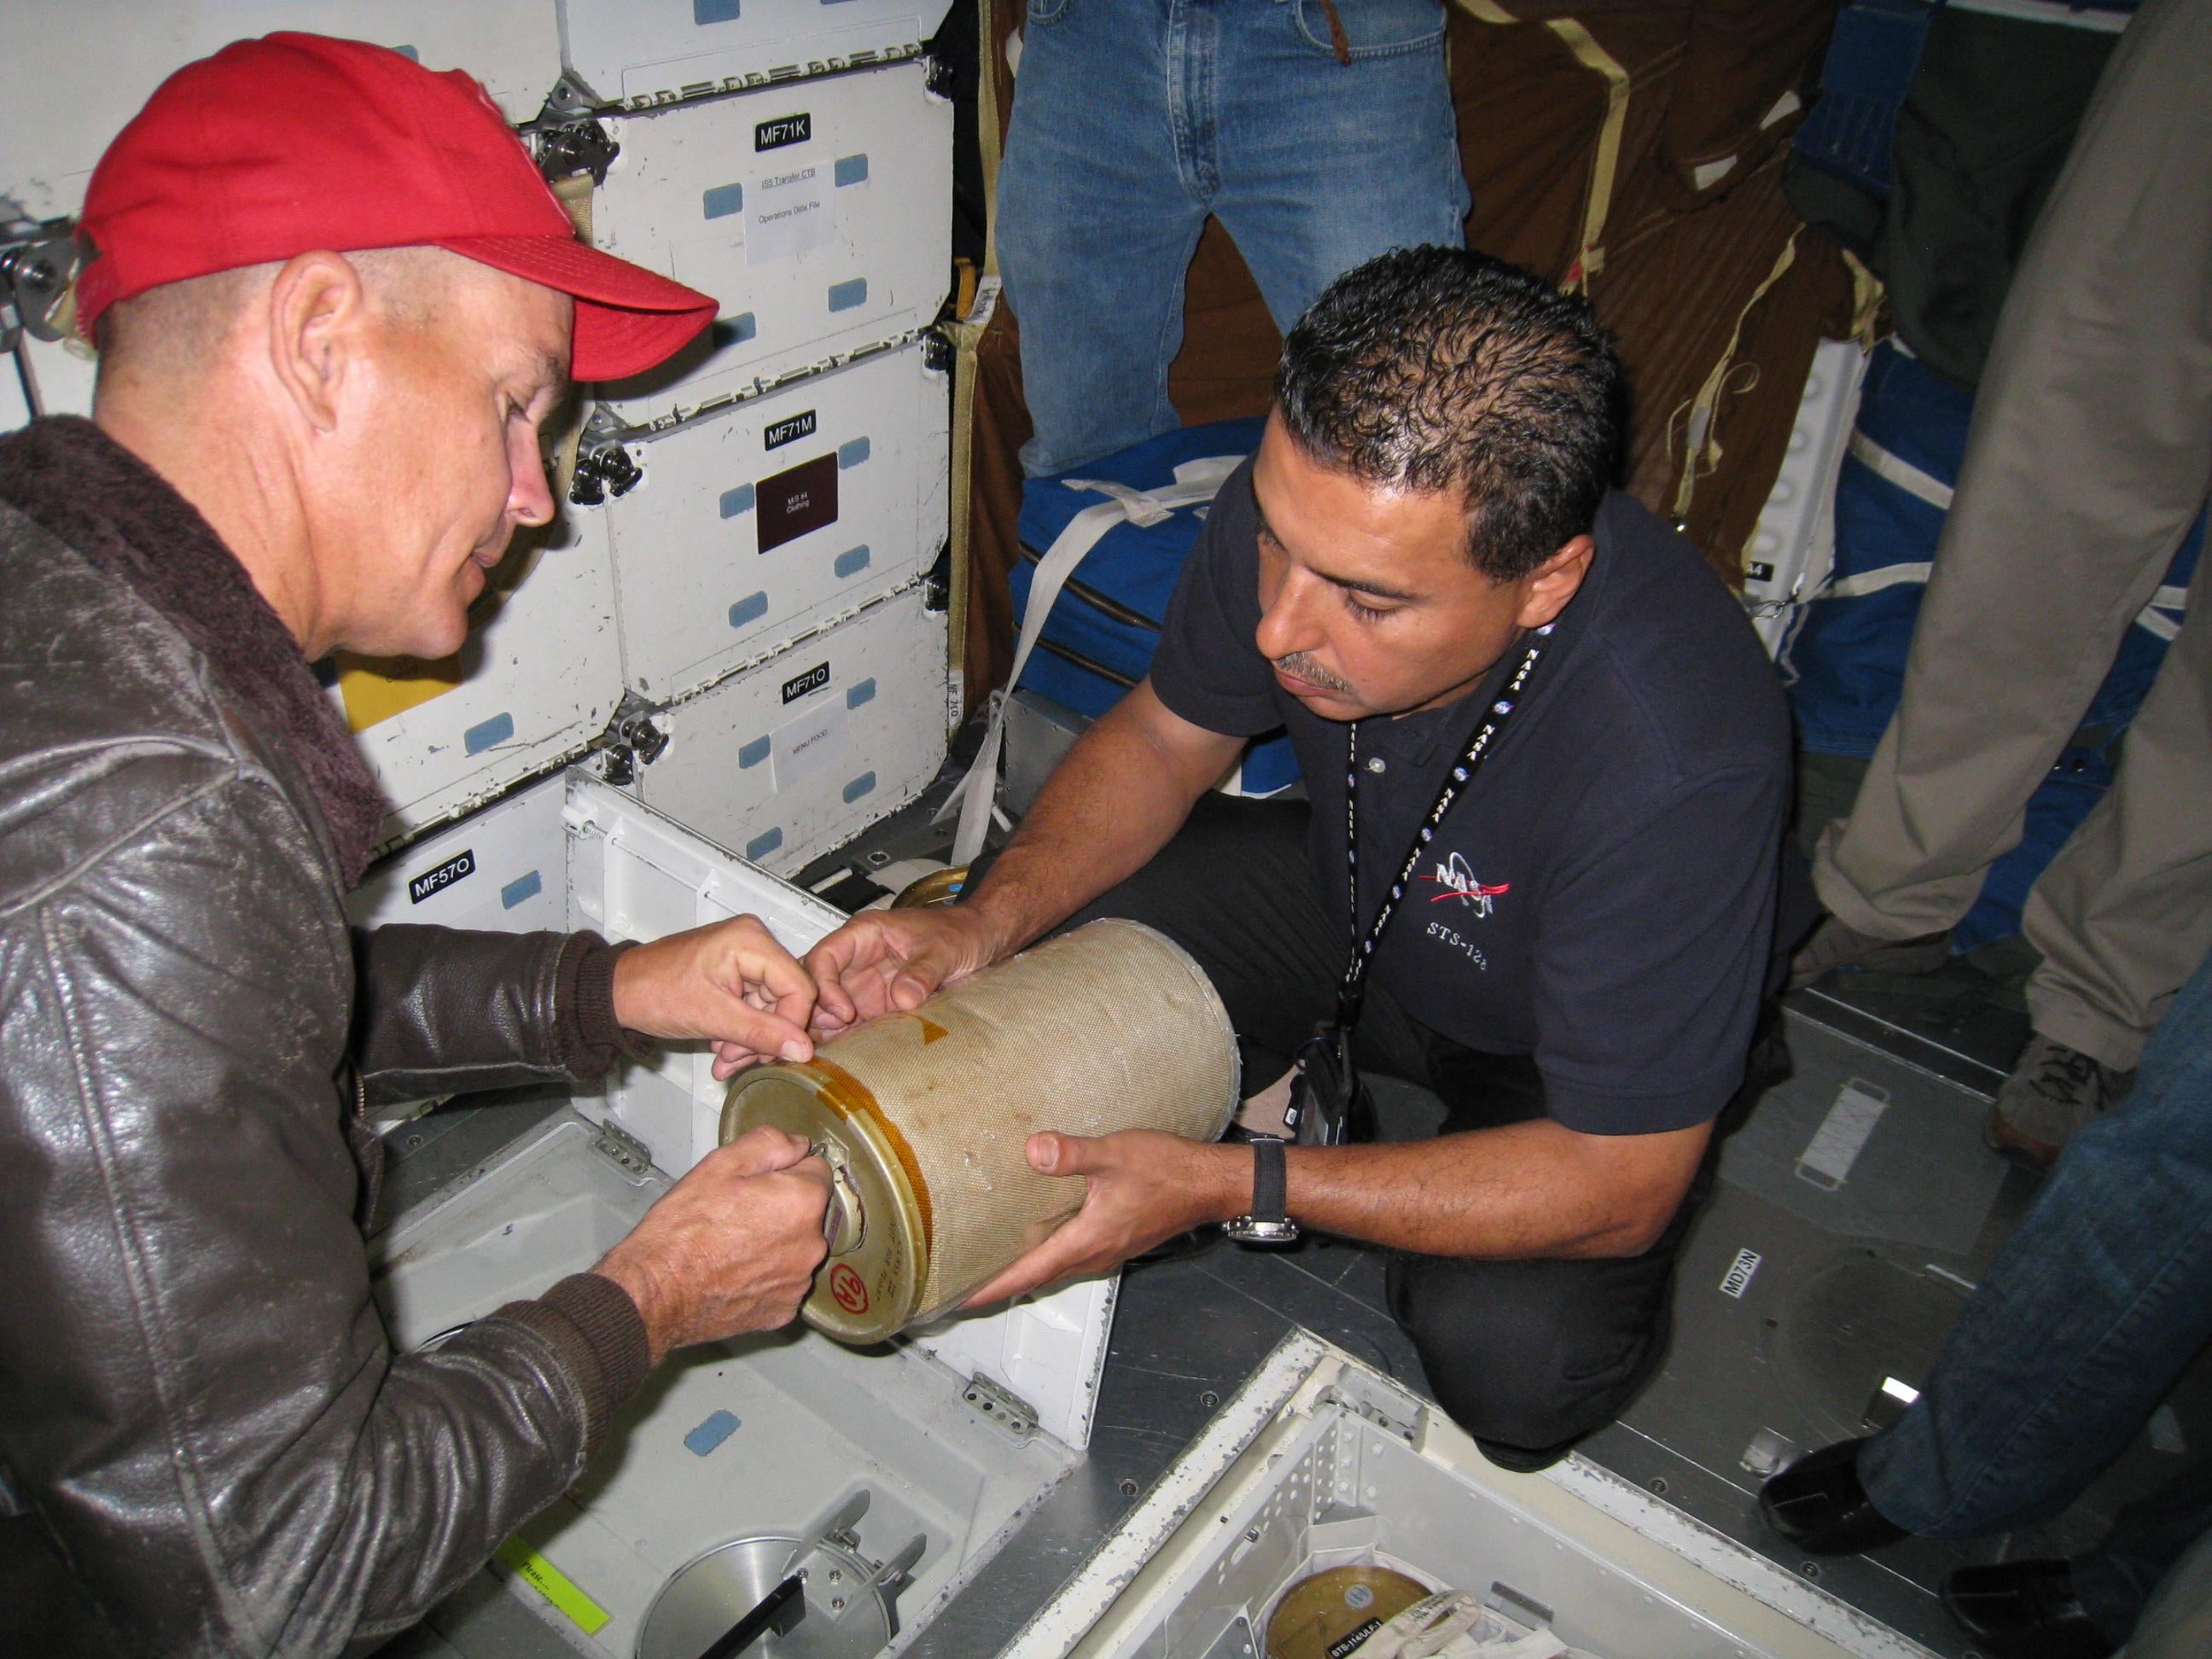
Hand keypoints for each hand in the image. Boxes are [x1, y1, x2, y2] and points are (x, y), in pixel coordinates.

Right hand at [593, 1126, 830, 1361]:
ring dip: (776, 1245)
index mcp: (802, 1201)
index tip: (756, 1183)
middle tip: (737, 1214)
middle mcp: (812, 1244)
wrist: (657, 1292)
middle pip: (808, 1213)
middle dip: (782, 1209)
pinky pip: (784, 1283)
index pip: (816, 1170)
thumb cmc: (683, 1229)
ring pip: (796, 1249)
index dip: (784, 1171)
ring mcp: (799, 1282)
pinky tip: (734, 1274)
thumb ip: (770, 1144)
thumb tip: (799, 1145)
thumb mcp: (721, 1165)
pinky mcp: (784, 1311)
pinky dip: (766, 1278)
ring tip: (732, 1247)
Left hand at [612, 915, 817, 1079]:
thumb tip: (802, 1049)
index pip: (799, 987)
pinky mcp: (734, 970)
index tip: (776, 1053)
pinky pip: (752, 1005)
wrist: (617, 991)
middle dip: (765, 1036)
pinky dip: (741, 1030)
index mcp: (751, 940)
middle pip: (785, 998)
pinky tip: (722, 1046)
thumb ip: (762, 1033)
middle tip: (739, 1060)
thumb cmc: (654, 993)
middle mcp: (753, 941)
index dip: (791, 1025)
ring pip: (769, 1007)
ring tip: (725, 1058)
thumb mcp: (713, 1018)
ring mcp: (744, 956)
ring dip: (751, 1039)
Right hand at [802, 908, 1003, 1038]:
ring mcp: (862, 986)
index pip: (824, 956)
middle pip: (816, 985)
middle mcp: (856, 960)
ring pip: (826, 1008)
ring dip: (825, 1030)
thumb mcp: (943, 948)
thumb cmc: (960, 932)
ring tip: (830, 1055)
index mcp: (864, 934)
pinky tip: (841, 1059)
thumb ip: (923, 971)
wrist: (980, 943)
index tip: (843, 1012)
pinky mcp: (874, 1008)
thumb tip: (904, 998)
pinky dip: (842, 1040)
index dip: (824, 985)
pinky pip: (849, 1025)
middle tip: (827, 1039)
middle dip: (814, 1012)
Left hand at [960, 1130, 1242, 1309]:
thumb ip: (1073, 1154)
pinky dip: (1044, 1256)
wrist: (1208, 1183)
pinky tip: (1035, 1237)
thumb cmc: (1167, 1171)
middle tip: (962, 1284)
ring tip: (989, 1265)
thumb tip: (1034, 1151)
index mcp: (1086, 1242)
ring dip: (1022, 1272)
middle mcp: (1093, 1254)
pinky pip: (1070, 1256)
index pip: (1027, 1273)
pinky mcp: (1115, 1238)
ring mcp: (1106, 1249)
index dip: (990, 1288)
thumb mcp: (1115, 1155)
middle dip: (999, 1285)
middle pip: (1035, 1279)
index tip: (958, 1299)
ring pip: (1053, 1269)